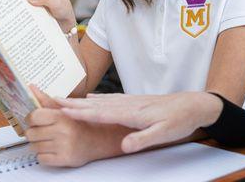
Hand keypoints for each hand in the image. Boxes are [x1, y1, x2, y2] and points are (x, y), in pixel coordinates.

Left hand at [25, 86, 124, 166]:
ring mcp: (64, 146)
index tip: (35, 120)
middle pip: (30, 134)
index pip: (34, 117)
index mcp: (63, 116)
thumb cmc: (82, 123)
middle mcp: (63, 131)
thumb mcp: (65, 108)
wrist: (100, 139)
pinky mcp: (64, 159)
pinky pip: (41, 159)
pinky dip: (44, 156)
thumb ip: (46, 99)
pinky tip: (54, 149)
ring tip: (51, 140)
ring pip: (34, 148)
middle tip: (44, 131)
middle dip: (35, 133)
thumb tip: (31, 88)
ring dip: (39, 145)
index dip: (31, 119)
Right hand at [57, 92, 223, 153]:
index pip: (101, 113)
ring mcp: (131, 101)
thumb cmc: (179, 120)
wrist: (194, 105)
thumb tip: (123, 146)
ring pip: (100, 100)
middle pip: (95, 104)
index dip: (80, 112)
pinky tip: (91, 98)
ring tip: (64, 100)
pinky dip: (97, 99)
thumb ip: (143, 139)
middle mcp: (128, 104)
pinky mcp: (135, 101)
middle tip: (50, 101)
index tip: (60, 110)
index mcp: (132, 113)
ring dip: (81, 100)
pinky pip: (110, 99)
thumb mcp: (164, 134)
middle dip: (72, 103)